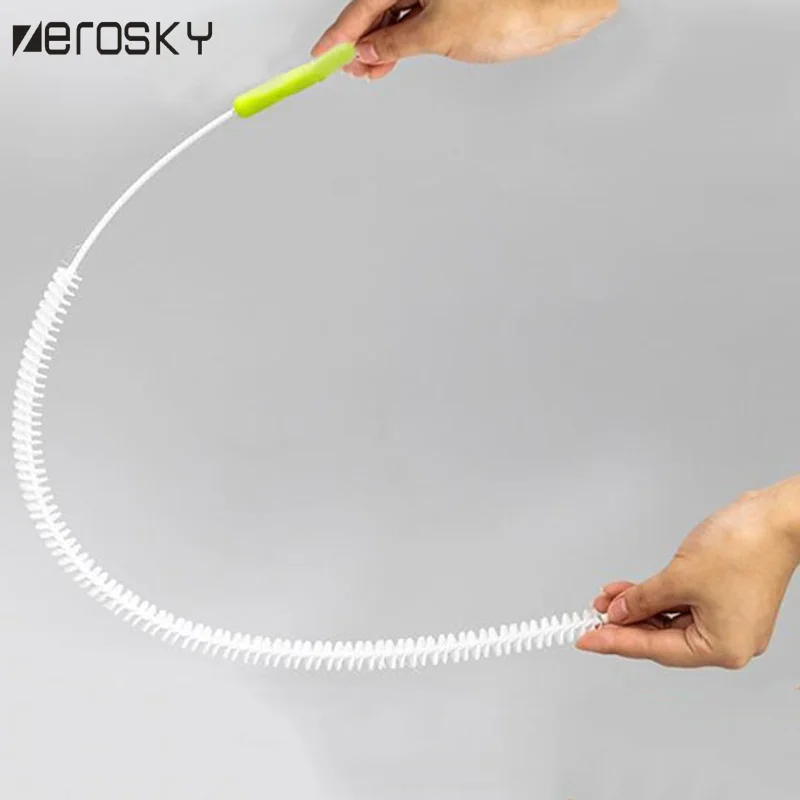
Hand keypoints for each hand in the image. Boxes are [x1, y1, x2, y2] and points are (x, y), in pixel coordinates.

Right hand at [311, 0, 619, 80]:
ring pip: (396, 16)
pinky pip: (415, 23)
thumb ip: (395, 42)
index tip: (323, 54)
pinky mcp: (454, 6)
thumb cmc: (507, 10)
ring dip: (380, 45)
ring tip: (368, 72)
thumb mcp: (438, 32)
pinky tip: (391, 60)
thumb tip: (366, 51)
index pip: (365, 2)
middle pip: (377, 7)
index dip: (341, 32)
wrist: (555, 12)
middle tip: (343, 69)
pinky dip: (401, 43)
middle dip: (359, 40)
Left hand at [576, 480, 799, 668]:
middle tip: (592, 618)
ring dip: (638, 608)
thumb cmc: (745, 547)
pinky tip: (630, 591)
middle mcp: (729, 640)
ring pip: (669, 620)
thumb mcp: (678, 577)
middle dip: (625, 624)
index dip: (616, 642)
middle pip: (662, 638)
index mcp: (722, 647)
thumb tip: (619, 613)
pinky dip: (656, 598)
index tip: (588, 640)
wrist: (776, 518)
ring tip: (607, 599)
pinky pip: (681, 605)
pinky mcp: (725, 599)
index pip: (655, 648)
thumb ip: (643, 600)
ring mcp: (728, 620)